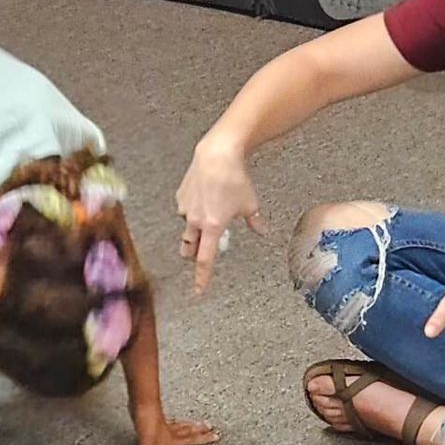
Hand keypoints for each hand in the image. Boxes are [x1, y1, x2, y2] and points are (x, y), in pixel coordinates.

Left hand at [131, 404, 219, 444]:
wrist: (142, 403)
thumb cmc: (147, 421)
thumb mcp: (146, 442)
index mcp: (172, 438)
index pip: (191, 439)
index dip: (203, 439)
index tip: (215, 436)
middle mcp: (170, 430)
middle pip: (189, 430)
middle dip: (200, 430)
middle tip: (211, 427)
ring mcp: (164, 422)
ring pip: (181, 424)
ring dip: (190, 425)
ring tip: (198, 423)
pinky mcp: (158, 415)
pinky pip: (171, 420)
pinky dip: (176, 421)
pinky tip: (173, 421)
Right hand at [176, 137, 267, 294]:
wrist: (216, 154)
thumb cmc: (234, 179)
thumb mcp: (250, 203)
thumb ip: (255, 221)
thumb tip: (263, 231)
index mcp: (213, 227)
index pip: (205, 260)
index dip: (202, 277)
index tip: (199, 290)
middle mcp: (196, 221)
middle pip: (189, 248)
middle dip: (192, 256)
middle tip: (197, 258)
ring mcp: (186, 208)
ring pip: (187, 228)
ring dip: (194, 232)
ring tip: (205, 223)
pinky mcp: (181, 196)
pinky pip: (185, 210)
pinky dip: (193, 211)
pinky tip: (203, 201)